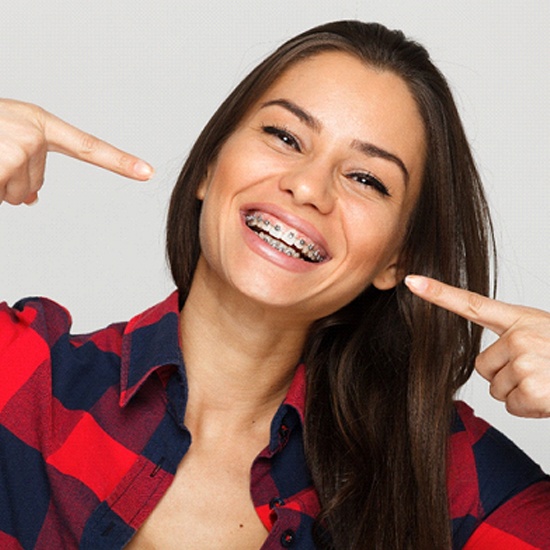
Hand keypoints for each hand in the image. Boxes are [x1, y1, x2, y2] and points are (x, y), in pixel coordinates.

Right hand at [0, 99, 153, 204]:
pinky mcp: (4, 158)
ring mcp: (19, 144)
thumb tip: (32, 201)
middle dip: (10, 183)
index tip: (148, 172)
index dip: (119, 162)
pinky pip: (3, 193)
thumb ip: (26, 168)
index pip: (88, 147)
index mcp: (40, 123)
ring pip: (17, 195)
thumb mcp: (6, 142)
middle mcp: (34, 131)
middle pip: (35, 187)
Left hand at [405, 275, 549, 417]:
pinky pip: (513, 406)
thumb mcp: (544, 335)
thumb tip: (489, 365)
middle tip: (541, 371)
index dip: (439, 294)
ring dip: (522, 392)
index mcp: (521, 319)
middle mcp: (520, 336)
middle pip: (483, 367)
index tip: (412, 281)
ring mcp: (525, 361)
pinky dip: (532, 408)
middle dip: (508, 376)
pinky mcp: (533, 388)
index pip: (472, 304)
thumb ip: (515, 340)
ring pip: (497, 389)